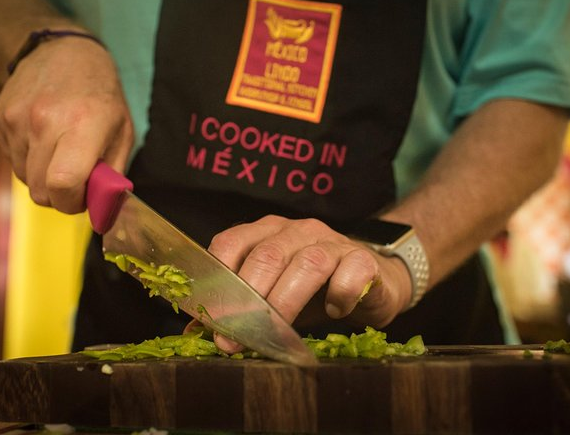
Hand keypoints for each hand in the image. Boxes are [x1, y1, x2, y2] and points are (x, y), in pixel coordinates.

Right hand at [0, 35, 133, 212]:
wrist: (61, 51)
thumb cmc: (100, 96)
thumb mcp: (123, 132)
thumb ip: (113, 175)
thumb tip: (102, 210)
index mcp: (83, 125)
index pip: (63, 184)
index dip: (73, 203)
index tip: (83, 198)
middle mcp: (45, 121)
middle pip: (40, 191)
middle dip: (60, 196)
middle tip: (76, 180)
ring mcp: (17, 120)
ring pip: (25, 180)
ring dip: (44, 178)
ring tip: (61, 153)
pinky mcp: (0, 119)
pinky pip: (13, 162)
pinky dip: (30, 161)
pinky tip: (44, 140)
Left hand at [205, 215, 412, 351]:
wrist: (373, 282)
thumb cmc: (315, 291)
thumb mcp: (273, 297)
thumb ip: (238, 308)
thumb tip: (196, 331)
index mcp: (267, 232)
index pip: (231, 243)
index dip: (218, 281)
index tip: (212, 320)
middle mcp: (298, 230)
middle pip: (267, 255)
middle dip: (248, 301)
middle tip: (235, 339)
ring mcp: (333, 241)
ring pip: (308, 263)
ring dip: (287, 302)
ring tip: (278, 333)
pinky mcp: (364, 259)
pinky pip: (351, 272)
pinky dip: (340, 294)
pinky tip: (335, 312)